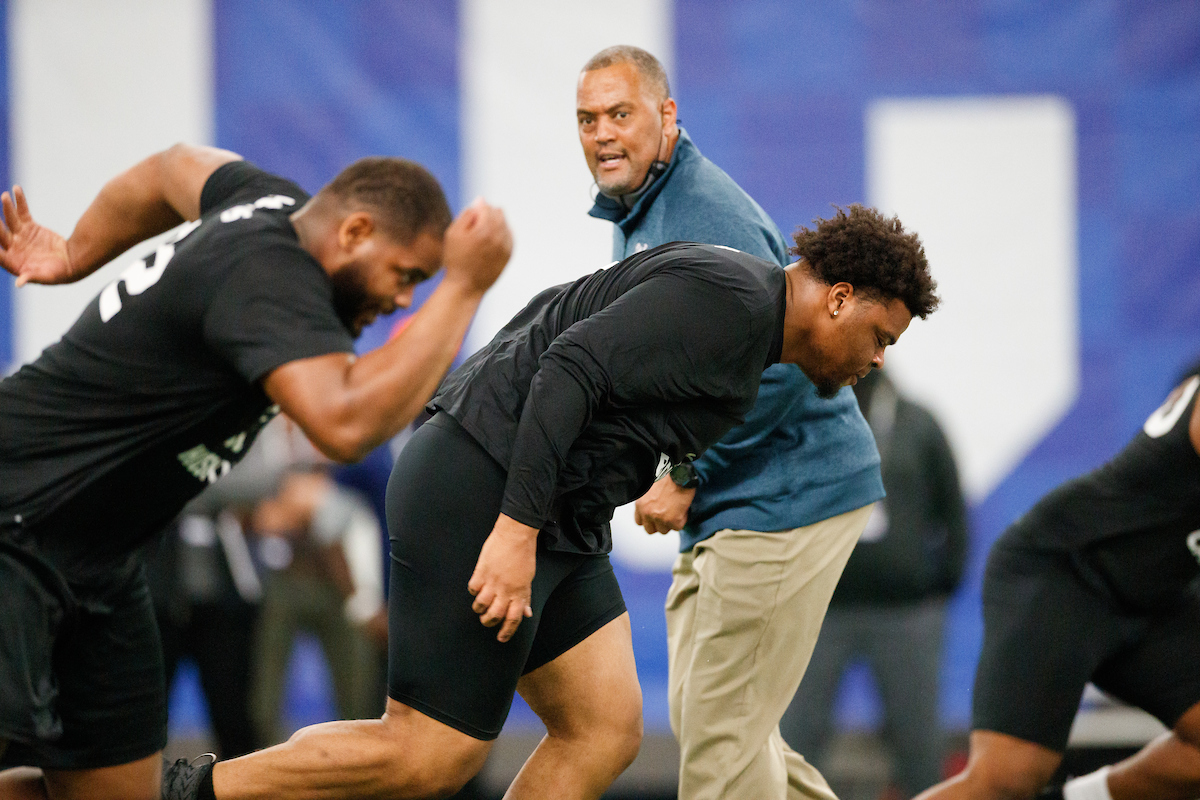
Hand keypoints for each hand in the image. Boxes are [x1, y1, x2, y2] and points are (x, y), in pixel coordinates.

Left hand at [0, 187, 74, 285]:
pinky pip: (22, 212)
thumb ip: (31, 277)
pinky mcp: (29, 226)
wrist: (70, 262)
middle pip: (1, 234)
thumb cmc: (57, 274)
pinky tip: (16, 190)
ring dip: (7, 208)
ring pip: (10, 220)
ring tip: (5, 196)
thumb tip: (19, 283)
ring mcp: (20, 235)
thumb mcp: (46, 277)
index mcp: (13, 262)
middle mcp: (13, 247)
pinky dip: (19, 202)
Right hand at [441, 198, 511, 294]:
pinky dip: (501, 234)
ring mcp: (506, 246)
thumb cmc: (456, 259)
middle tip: (474, 227)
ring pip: (505, 224)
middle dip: (487, 215)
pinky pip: (509, 236)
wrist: (466, 286)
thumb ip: (467, 214)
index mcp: (485, 229)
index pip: (486, 207)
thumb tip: (480, 201)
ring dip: (494, 224)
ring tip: (480, 235)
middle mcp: (499, 236)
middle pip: (498, 213)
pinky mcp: (509, 255)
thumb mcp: (453, 233)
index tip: (469, 220)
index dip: (476, 209)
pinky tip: (490, 240)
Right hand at [467, 513, 535, 641]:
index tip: (501, 638)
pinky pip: (473, 589)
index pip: (514, 618)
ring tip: (480, 606)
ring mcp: (493, 581)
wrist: (516, 534)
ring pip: (481, 605)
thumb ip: (525, 596)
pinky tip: (476, 588)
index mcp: (520, 592)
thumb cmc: (524, 555)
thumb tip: (527, 613)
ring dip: (479, 608)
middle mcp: (506, 590)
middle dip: (489, 622)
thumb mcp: (528, 578)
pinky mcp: (481, 572)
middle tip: (487, 620)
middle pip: (495, 615)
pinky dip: (473, 591)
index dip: (507, 631)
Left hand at [633, 475, 694, 533]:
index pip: (640, 522)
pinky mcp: (674, 521)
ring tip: (675, 510)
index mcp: (641, 504)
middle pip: (650, 530)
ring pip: (664, 530)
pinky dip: (681, 520)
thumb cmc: (668, 476)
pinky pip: (677, 527)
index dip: (648, 520)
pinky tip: (682, 509)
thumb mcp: (650, 489)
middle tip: (666, 516)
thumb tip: (654, 508)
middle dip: (658, 524)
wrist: (681, 474)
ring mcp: (660, 518)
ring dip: (670, 523)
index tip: (654, 517)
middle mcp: (648, 513)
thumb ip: (649, 501)